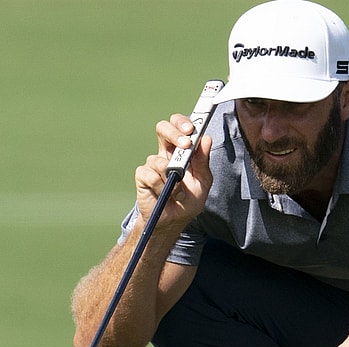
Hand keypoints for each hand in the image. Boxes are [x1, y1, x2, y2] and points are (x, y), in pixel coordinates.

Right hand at [134, 114, 212, 230]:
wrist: (174, 221)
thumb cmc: (188, 200)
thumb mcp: (203, 181)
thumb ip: (203, 161)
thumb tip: (206, 139)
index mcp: (181, 151)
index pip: (179, 126)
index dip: (183, 122)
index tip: (192, 129)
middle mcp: (165, 153)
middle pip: (162, 128)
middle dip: (173, 132)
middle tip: (185, 144)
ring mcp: (152, 164)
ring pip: (158, 159)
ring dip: (172, 178)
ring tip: (177, 192)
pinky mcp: (142, 177)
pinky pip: (150, 176)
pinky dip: (161, 187)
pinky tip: (164, 195)